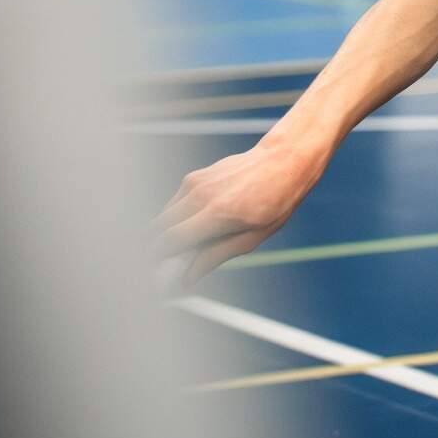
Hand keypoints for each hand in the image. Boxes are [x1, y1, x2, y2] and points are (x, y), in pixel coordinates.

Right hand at [151, 141, 325, 290]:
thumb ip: (216, 256)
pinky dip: (178, 216)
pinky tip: (196, 223)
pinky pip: (176, 201)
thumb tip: (188, 277)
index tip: (154, 272)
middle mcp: (201, 195)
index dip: (157, 258)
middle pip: (159, 227)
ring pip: (164, 214)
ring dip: (167, 231)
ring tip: (186, 244)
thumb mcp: (253, 237)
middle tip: (167, 262)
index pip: (170, 240)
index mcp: (217, 214)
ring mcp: (195, 182)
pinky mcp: (195, 176)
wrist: (283, 160)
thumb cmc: (275, 200)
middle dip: (157, 246)